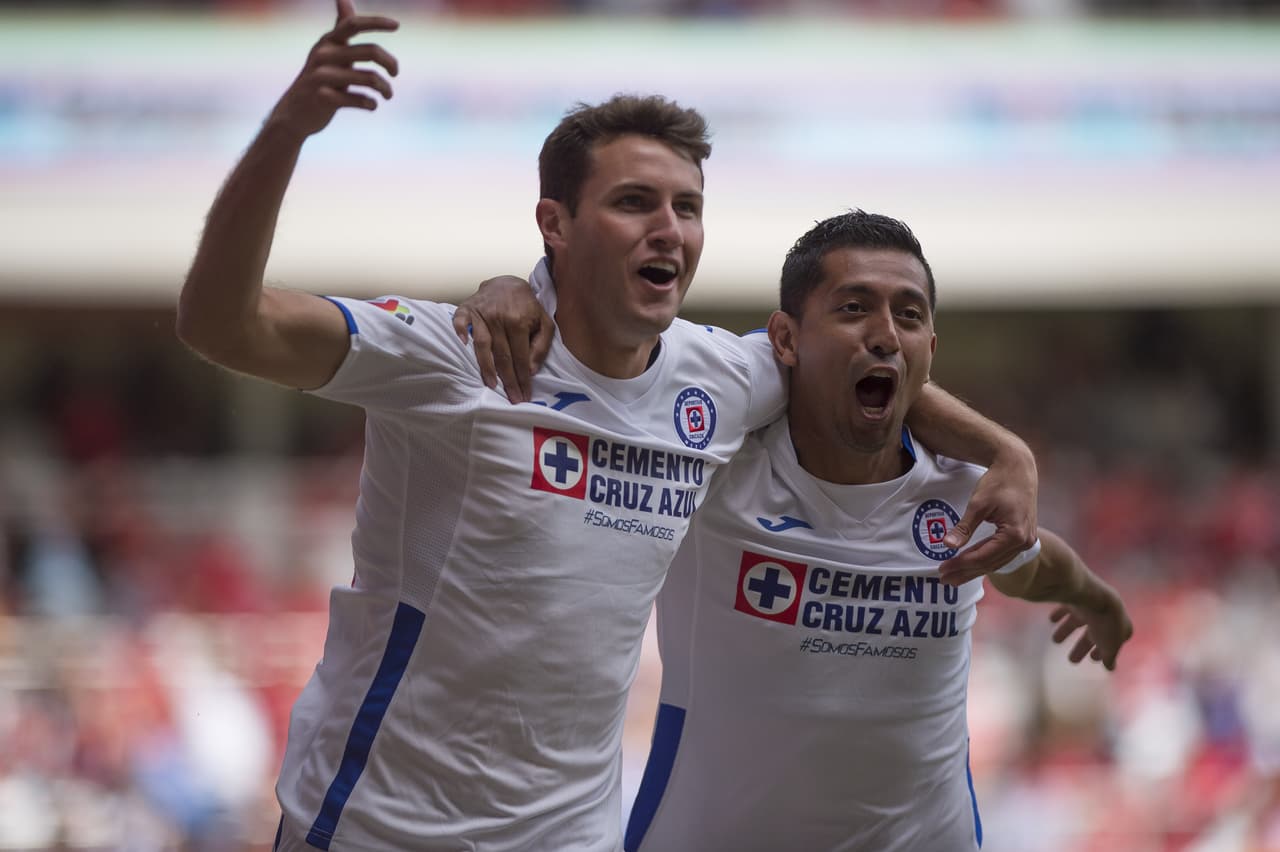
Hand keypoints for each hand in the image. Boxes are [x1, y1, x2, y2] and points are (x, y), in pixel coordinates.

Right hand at [267, 0, 399, 140]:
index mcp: (328, 41)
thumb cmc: (319, 79)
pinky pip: (360, 99)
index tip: (397, 25)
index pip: (353, 24)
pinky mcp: (324, 98)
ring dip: (385, 88)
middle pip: (371, 51)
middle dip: (391, 63)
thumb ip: (340, 28)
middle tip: (395, 73)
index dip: (376, 22)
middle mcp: (324, 55)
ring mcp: (322, 76)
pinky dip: (371, 104)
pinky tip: (372, 105)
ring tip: (387, 94)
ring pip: (370, 78)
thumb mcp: (329, 51)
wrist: (294, 113)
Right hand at [452, 276, 553, 403]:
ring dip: (486, 367)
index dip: (523, 378)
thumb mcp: (544, 322)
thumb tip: (531, 370)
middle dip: (508, 380)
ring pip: (482, 345)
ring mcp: (481, 313)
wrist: (507, 283)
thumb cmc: (527, 307)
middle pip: (502, 356)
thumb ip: (541, 345)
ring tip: (491, 385)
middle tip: (512, 399)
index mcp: (519, 322)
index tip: (525, 395)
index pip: (521, 357)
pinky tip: (462, 345)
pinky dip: (460, 332)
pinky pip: (460, 322)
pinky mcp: (467, 308)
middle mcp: (499, 318)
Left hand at [939, 444, 1037, 585]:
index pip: (983, 557)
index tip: (942, 569)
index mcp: (1015, 534)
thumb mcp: (978, 504)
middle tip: (944, 579)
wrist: (1018, 467)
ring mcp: (1027, 541)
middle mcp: (1024, 542)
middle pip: (990, 564)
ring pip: (997, 562)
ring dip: (975, 570)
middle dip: (965, 572)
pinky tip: (972, 567)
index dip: (961, 564)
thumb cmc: (999, 482)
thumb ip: (964, 528)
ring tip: (955, 577)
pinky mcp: (1024, 537)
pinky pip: (1002, 555)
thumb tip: (947, 545)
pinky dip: (986, 561)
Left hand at [1049, 594, 1132, 670]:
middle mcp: (1107, 614)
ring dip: (1067, 630)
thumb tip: (1110, 668)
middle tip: (1072, 660)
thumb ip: (1109, 657)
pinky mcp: (1078, 595)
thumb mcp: (1109, 646)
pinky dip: (1060, 614)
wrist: (1093, 597)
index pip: (1114, 640)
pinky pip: (1068, 606)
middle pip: (1093, 632)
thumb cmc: (1106, 625)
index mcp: (1121, 626)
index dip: (1104, 651)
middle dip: (1082, 646)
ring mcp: (1092, 604)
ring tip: (1055, 641)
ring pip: (1078, 620)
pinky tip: (1052, 620)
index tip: (1094, 659)